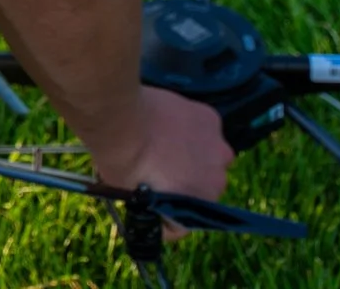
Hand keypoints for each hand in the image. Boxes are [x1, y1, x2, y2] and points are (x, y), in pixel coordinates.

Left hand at [87, 86, 233, 232]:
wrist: (122, 118)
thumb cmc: (123, 162)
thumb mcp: (133, 197)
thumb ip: (152, 205)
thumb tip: (152, 201)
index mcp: (196, 207)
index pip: (184, 221)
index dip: (166, 211)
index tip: (151, 200)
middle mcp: (217, 183)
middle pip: (203, 187)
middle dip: (185, 181)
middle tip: (159, 167)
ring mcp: (218, 150)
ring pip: (211, 157)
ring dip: (196, 155)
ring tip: (167, 143)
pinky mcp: (212, 121)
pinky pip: (206, 130)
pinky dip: (193, 129)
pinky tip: (172, 121)